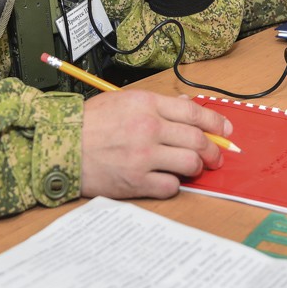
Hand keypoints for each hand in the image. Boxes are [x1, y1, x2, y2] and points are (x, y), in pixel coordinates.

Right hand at [80, 90, 231, 198]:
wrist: (60, 145)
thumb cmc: (88, 124)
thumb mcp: (122, 101)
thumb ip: (157, 105)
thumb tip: (187, 107)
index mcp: (146, 104)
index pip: (195, 113)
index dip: (217, 123)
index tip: (226, 132)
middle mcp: (148, 128)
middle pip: (198, 140)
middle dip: (214, 152)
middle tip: (216, 157)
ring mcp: (143, 155)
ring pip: (190, 163)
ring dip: (197, 168)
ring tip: (192, 168)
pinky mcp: (136, 181)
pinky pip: (171, 186)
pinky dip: (174, 184)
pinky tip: (166, 179)